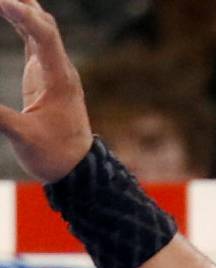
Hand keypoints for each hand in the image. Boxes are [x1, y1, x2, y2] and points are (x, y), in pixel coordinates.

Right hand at [0, 1, 94, 184]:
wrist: (76, 169)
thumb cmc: (53, 157)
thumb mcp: (23, 138)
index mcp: (60, 80)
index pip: (45, 35)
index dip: (24, 14)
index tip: (1, 2)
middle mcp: (61, 69)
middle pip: (45, 23)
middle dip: (23, 3)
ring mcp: (54, 69)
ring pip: (40, 27)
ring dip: (21, 7)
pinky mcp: (45, 73)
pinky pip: (34, 39)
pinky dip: (19, 21)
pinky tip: (4, 8)